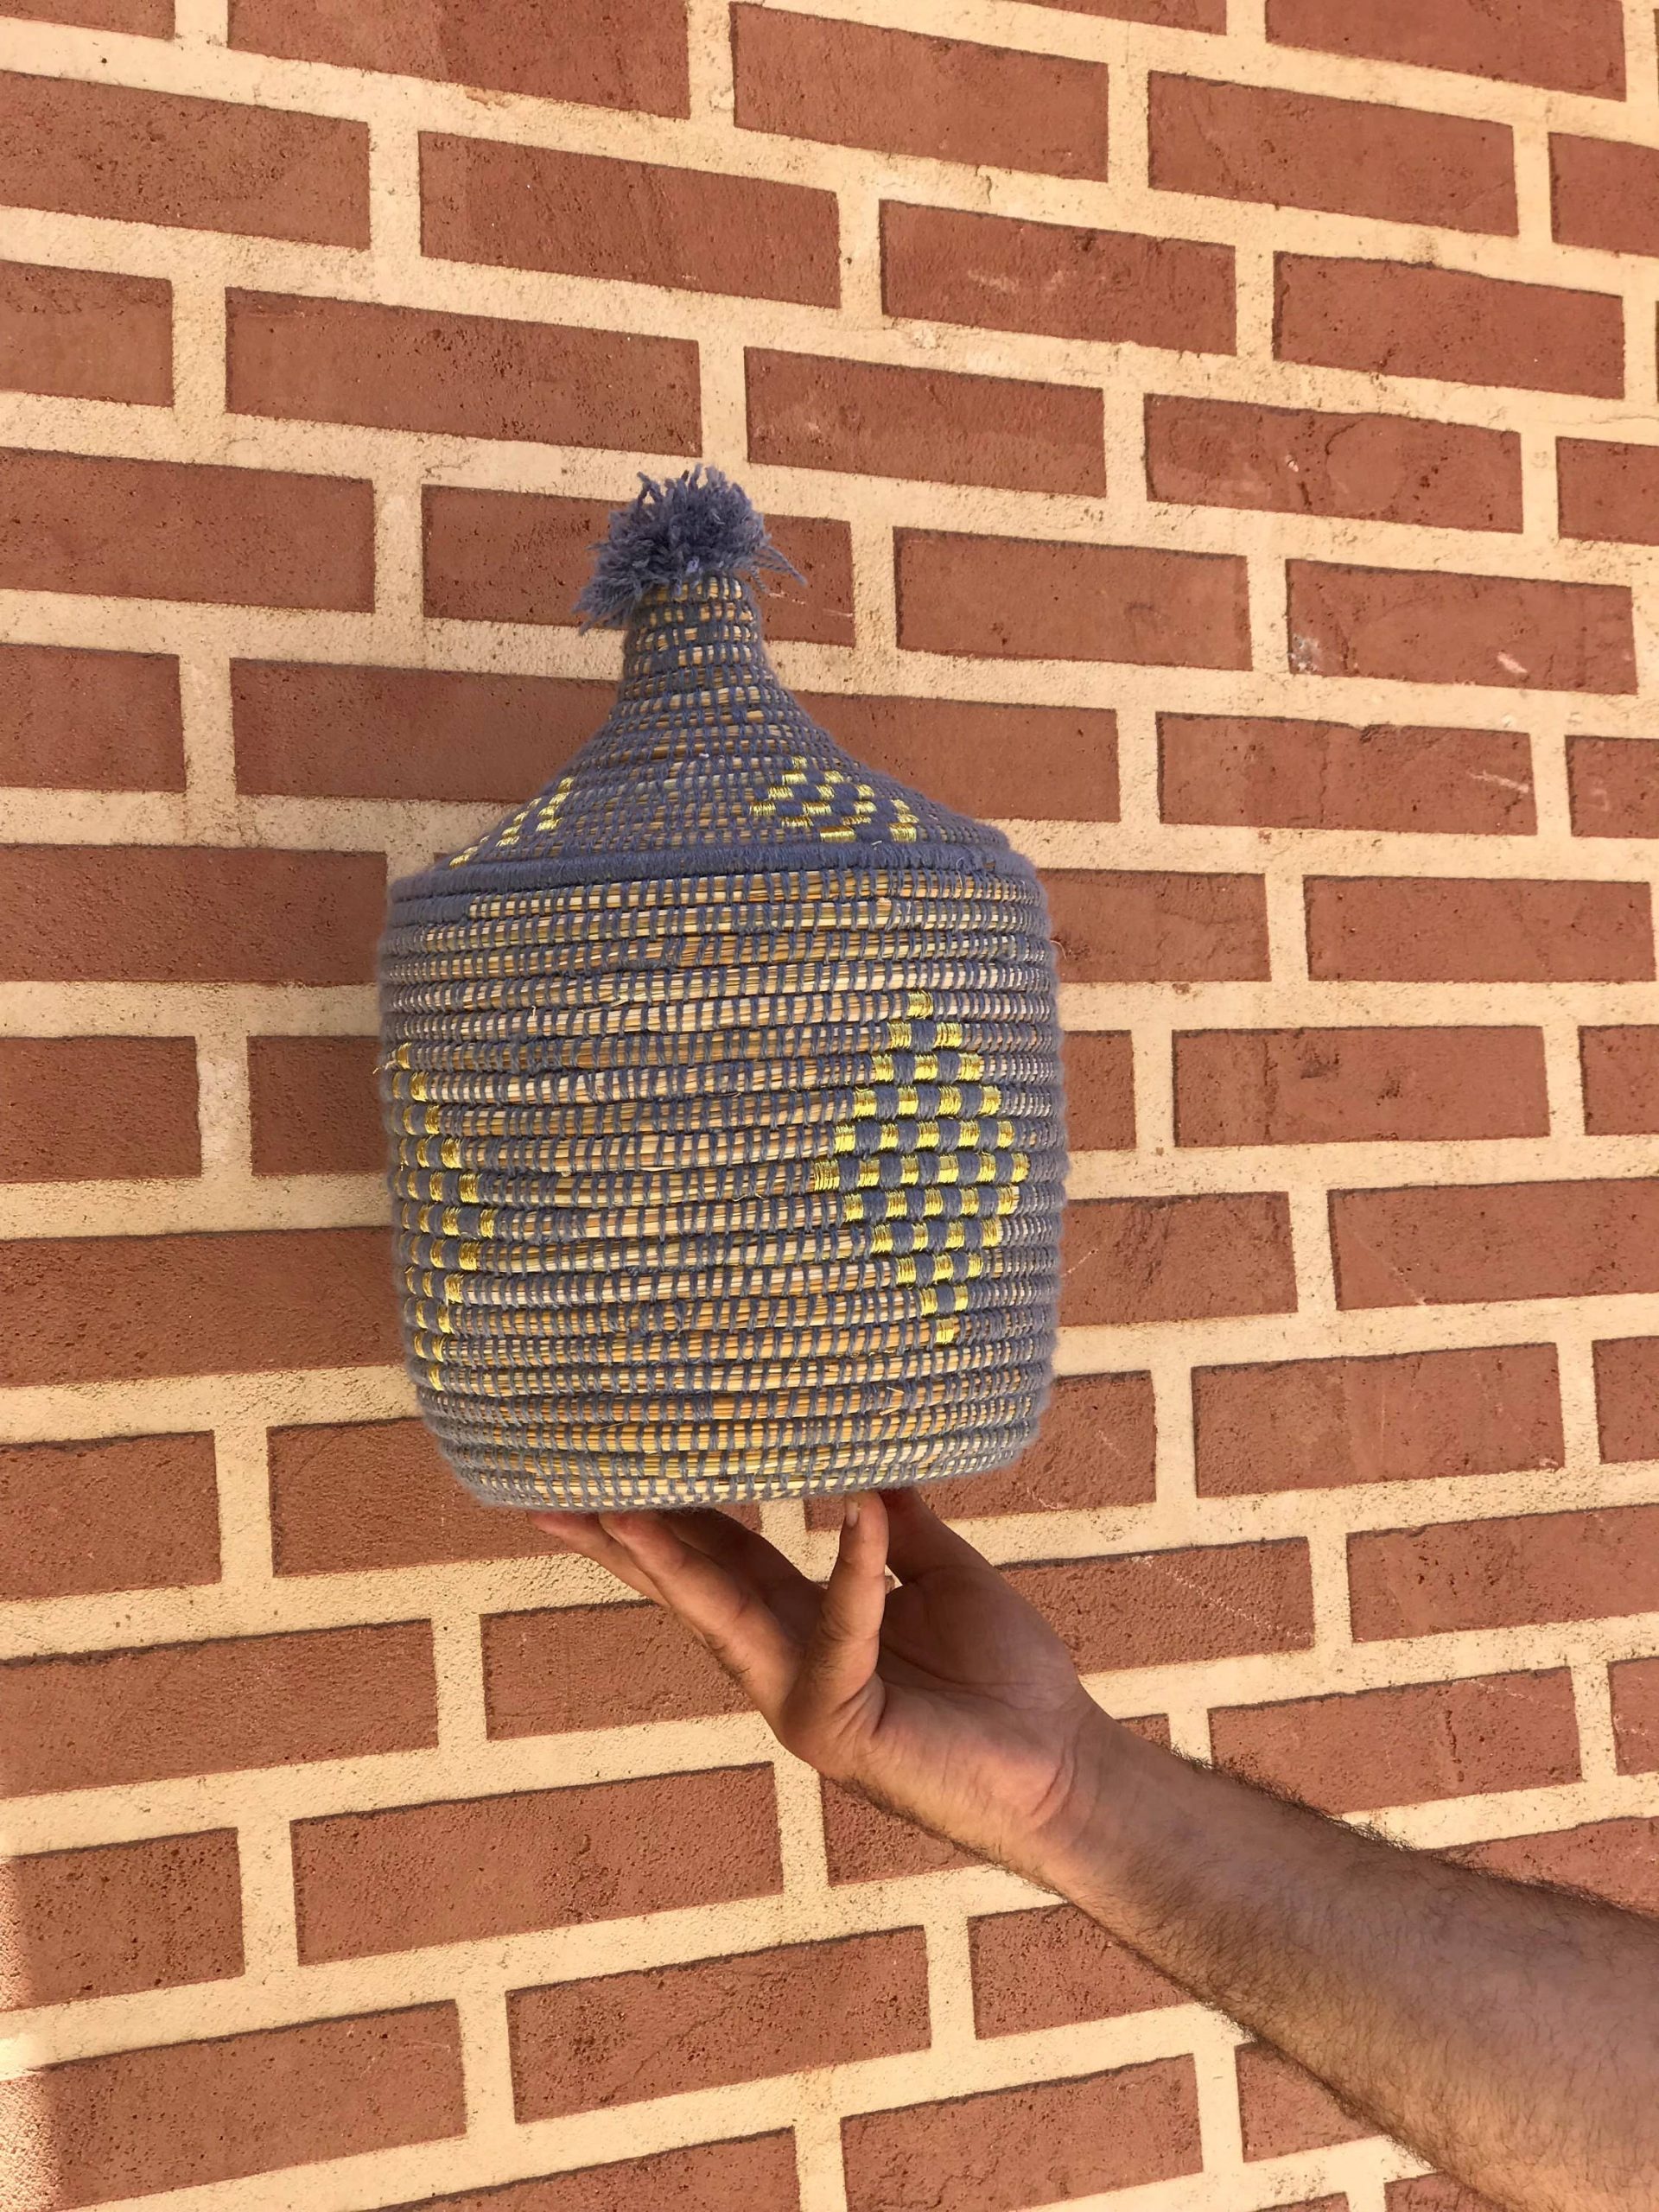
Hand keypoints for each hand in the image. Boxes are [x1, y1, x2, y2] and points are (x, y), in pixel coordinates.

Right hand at [529, 1490, 1111, 1887]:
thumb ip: (897, 1527)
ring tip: (620, 1507)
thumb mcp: (943, 1579)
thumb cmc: (1008, 1683)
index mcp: (802, 1624)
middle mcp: (785, 1664)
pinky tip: (853, 1511)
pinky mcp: (844, 1729)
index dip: (665, 1508)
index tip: (607, 1460)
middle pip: (689, 1587)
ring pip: (724, 1617)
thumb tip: (867, 1462)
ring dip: (673, 1560)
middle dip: (620, 1540)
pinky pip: (842, 1631)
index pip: (717, 1555)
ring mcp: (804, 1702)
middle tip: (548, 1490)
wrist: (1067, 1767)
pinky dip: (852, 1571)